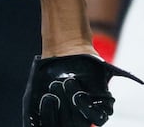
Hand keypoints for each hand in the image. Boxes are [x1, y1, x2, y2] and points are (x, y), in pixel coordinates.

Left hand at [23, 54, 142, 125]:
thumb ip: (124, 75)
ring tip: (52, 90)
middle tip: (63, 83)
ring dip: (54, 109)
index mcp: (99, 109)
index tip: (78, 94)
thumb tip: (142, 81)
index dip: (86, 108)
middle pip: (77, 121)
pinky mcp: (47, 108)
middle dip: (69, 105)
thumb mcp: (106, 67)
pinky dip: (39, 116)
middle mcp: (83, 115)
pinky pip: (41, 119)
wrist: (66, 52)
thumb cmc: (88, 61)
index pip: (96, 117)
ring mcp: (64, 113)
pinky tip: (38, 108)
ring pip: (60, 121)